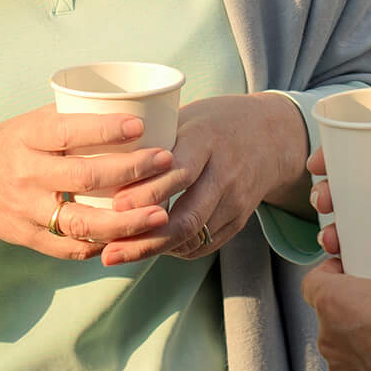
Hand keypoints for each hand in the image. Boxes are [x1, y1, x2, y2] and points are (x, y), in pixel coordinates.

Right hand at [0, 106, 175, 271]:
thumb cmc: (4, 147)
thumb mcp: (25, 124)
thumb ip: (67, 118)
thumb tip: (126, 103)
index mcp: (24, 138)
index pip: (67, 132)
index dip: (105, 130)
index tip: (140, 124)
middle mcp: (24, 175)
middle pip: (83, 178)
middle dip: (131, 170)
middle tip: (166, 161)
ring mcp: (27, 211)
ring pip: (82, 222)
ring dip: (126, 220)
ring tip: (161, 213)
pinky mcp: (30, 238)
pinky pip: (71, 248)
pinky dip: (103, 244)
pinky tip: (132, 237)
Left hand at [94, 93, 309, 266]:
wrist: (273, 136)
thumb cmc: (213, 122)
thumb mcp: (185, 117)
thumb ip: (150, 140)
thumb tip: (96, 160)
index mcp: (207, 140)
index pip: (178, 172)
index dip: (146, 192)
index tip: (114, 205)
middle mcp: (226, 172)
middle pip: (187, 217)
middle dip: (145, 239)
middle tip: (109, 251)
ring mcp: (236, 200)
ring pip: (194, 237)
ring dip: (155, 249)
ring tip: (119, 253)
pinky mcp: (241, 219)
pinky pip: (204, 244)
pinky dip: (174, 250)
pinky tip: (149, 248)